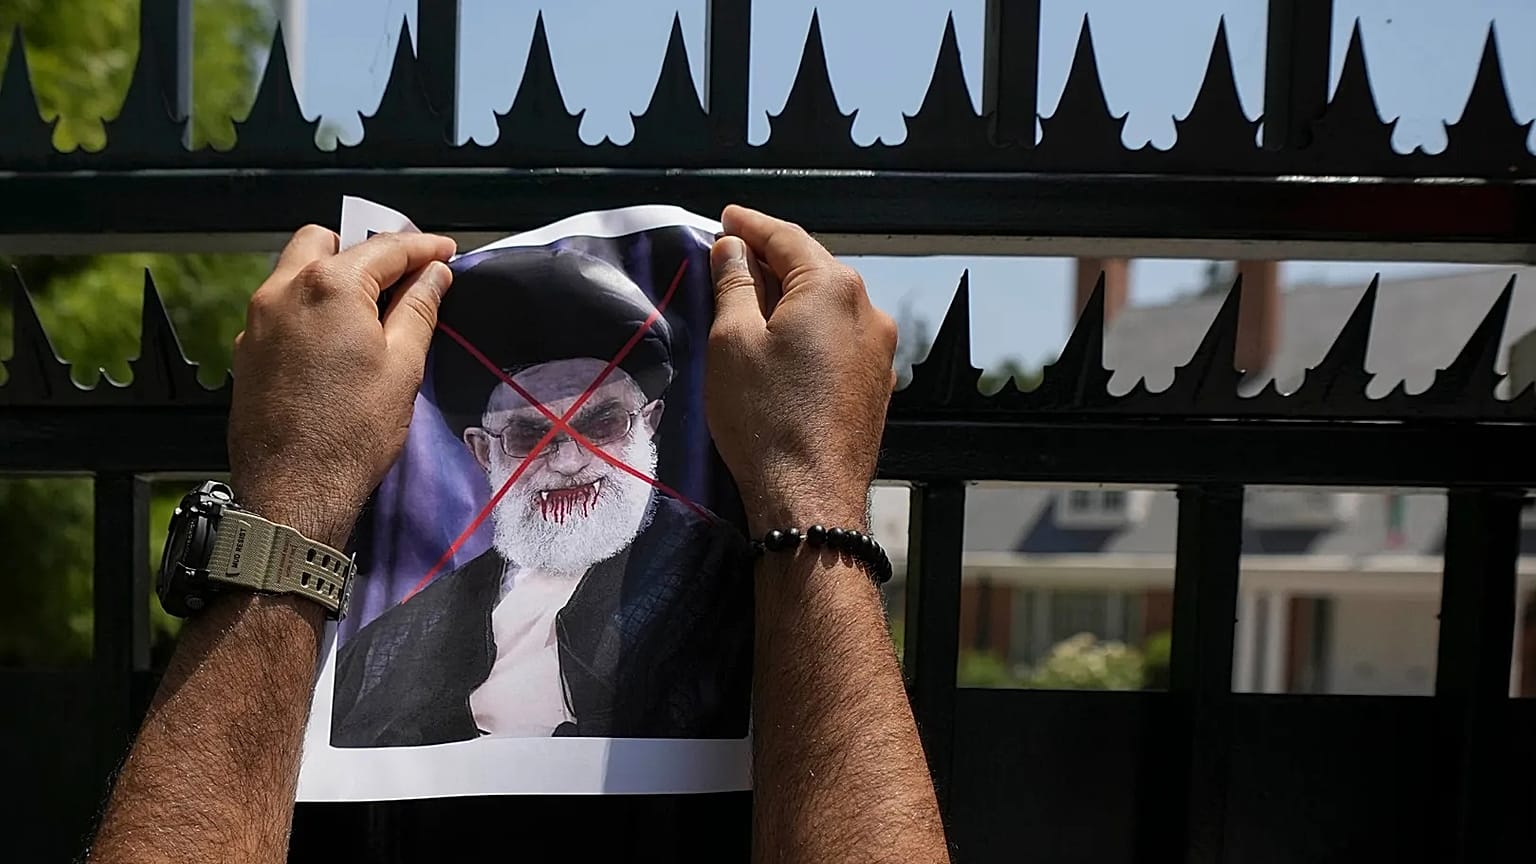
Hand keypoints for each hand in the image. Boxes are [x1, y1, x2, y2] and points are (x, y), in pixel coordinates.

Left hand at [227, 227, 456, 546]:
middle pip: (326, 242)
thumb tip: (432, 276)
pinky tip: (334, 339)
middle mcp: (283, 290)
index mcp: (328, 286)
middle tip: (401, 277)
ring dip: (333, 275)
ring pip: (296, 270)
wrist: (295, 489)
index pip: (383, 248)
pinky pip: (280, 306)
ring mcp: (257, 320)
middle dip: (365, 250)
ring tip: (369, 309)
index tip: (444, 252)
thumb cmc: (353, 432)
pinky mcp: (246, 349)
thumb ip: (418, 308)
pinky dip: (309, 306)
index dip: (421, 247)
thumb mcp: (403, 365)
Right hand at [706, 206, 897, 534]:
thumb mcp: (733, 341)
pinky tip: (785, 344)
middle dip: (773, 260)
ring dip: (793, 297)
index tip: (727, 219)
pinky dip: (811, 329)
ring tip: (753, 301)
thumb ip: (734, 285)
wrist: (811, 497)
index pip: (787, 238)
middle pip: (814, 268)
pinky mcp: (877, 385)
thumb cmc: (765, 417)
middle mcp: (868, 310)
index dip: (752, 226)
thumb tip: (733, 249)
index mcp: (833, 288)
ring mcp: (880, 351)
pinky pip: (840, 338)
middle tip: (733, 257)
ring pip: (830, 305)